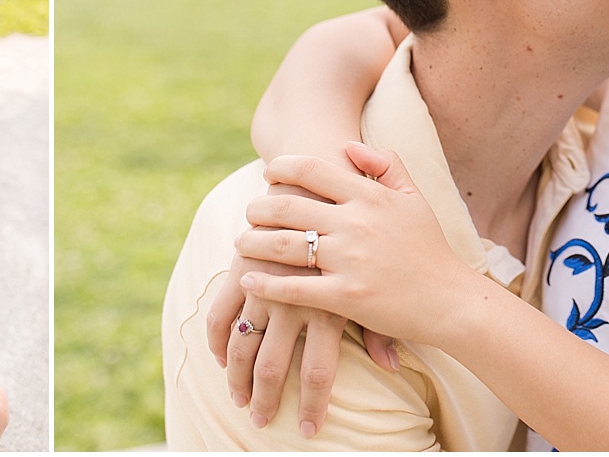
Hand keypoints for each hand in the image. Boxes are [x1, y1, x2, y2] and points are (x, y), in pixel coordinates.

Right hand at [203, 252, 397, 437]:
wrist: (320, 179)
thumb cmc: (357, 233)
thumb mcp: (374, 277)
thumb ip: (377, 323)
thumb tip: (391, 365)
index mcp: (330, 305)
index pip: (318, 371)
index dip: (313, 404)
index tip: (309, 430)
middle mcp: (294, 300)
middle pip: (273, 366)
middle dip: (265, 400)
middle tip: (261, 421)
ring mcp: (263, 286)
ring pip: (241, 346)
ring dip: (236, 379)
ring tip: (240, 401)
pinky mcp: (241, 271)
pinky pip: (219, 315)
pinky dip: (216, 341)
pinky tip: (218, 358)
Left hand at [238, 143, 480, 347]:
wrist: (451, 300)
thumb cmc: (431, 249)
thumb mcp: (414, 198)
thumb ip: (387, 165)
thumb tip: (350, 145)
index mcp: (370, 197)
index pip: (312, 170)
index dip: (282, 167)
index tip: (268, 174)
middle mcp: (356, 224)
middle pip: (288, 207)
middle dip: (259, 207)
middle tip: (249, 211)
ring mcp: (350, 261)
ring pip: (283, 246)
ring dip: (253, 243)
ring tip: (240, 243)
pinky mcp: (346, 297)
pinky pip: (293, 289)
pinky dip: (265, 284)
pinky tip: (248, 281)